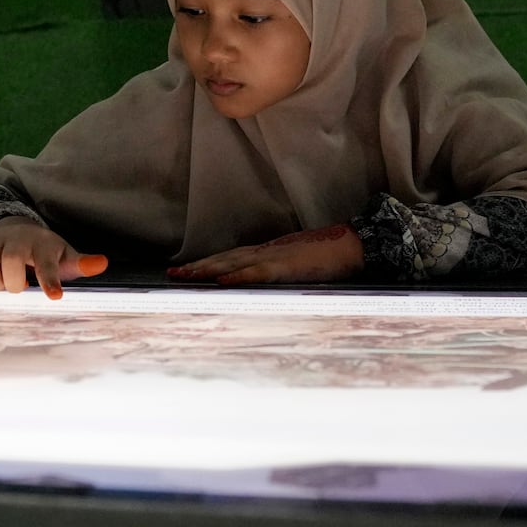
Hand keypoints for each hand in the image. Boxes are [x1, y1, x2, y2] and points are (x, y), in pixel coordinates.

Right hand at [0, 218, 107, 298]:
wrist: (15, 232)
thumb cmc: (43, 253)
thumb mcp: (63, 257)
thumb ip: (80, 264)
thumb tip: (102, 264)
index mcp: (41, 243)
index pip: (45, 262)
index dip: (49, 279)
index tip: (55, 297)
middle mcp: (15, 239)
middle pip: (11, 261)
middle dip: (15, 283)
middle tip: (22, 287)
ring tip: (6, 285)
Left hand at [166, 224, 362, 284]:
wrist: (354, 243)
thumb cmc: (329, 255)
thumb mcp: (297, 263)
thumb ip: (278, 271)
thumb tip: (259, 282)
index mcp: (268, 252)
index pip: (229, 258)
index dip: (206, 263)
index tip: (184, 270)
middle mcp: (266, 252)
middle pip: (225, 259)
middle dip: (198, 266)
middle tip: (172, 273)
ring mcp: (276, 257)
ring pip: (235, 263)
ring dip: (209, 270)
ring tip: (187, 275)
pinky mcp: (289, 266)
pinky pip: (260, 272)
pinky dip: (240, 277)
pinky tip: (224, 282)